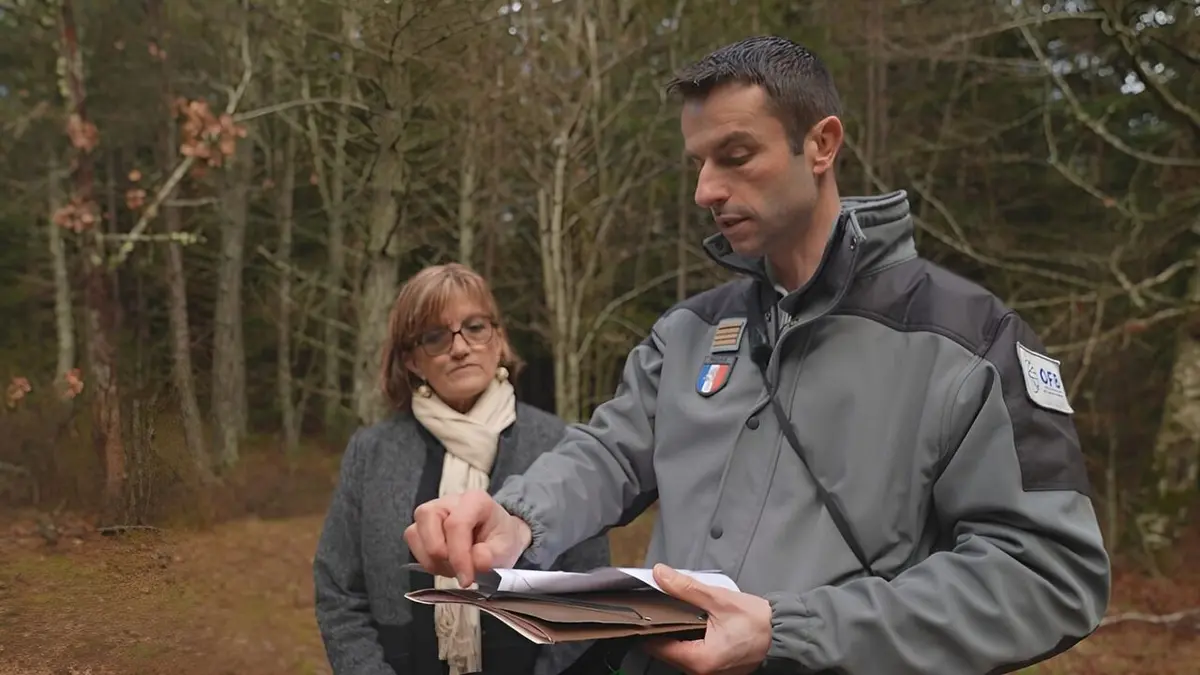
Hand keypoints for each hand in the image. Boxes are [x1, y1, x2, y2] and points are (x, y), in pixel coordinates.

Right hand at [404, 489, 532, 586]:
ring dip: (432, 560)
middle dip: (441, 555)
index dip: (458, 555)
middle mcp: (449, 501)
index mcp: (474, 500)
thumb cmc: (500, 539)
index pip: (456, 524)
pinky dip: (427, 561)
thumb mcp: (506, 549)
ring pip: (414, 533)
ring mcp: (432, 511)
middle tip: (461, 572)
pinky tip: (445, 565)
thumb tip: (477, 561)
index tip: (466, 579)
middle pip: (428, 520)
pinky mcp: (421, 525)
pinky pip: (413, 543)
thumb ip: (493, 556)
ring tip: (454, 568)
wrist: (496, 536)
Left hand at [643, 564, 772, 674]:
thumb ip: (686, 588)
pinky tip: (690, 622)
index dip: (647, 626)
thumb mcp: (719, 600)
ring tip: (674, 610)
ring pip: (680, 652)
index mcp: (699, 660)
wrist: (785, 633)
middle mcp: (702, 672)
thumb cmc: (757, 621)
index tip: (644, 609)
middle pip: (666, 650)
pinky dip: (689, 639)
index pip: (656, 647)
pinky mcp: (717, 667)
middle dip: (661, 628)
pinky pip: (694, 654)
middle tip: (659, 604)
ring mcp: (710, 672)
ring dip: (675, 633)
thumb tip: (661, 574)